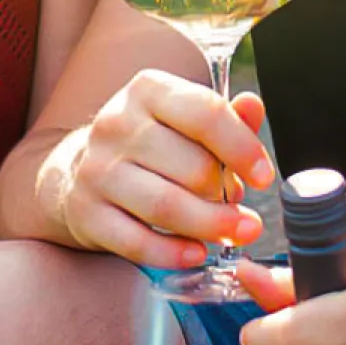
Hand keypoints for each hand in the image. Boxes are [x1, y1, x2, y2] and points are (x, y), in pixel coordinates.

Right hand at [57, 71, 273, 268]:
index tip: (264, 176)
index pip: (205, 114)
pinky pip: (137, 242)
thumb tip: (252, 105)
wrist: (80, 169)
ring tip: (232, 234)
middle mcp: (117, 124)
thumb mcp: (183, 119)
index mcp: (148, 91)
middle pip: (192, 167)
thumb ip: (224, 117)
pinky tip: (195, 253)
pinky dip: (173, 253)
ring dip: (209, 227)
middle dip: (227, 196)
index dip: (243, 148)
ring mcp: (96, 169)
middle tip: (241, 211)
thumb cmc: (150, 144)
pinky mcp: (85, 212)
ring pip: (166, 206)